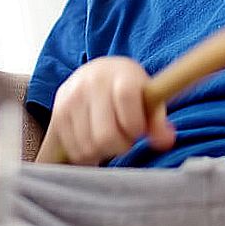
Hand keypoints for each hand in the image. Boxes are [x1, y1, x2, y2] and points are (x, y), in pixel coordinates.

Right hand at [37, 56, 172, 165]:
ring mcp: (71, 97)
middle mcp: (91, 82)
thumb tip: (166, 141)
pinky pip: (73, 148)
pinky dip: (87, 153)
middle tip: (125, 139)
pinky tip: (95, 141)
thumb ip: (158, 119)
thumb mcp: (148, 97)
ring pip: (88, 146)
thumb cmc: (129, 89)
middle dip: (120, 145)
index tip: (138, 130)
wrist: (99, 72)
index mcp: (120, 73)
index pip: (126, 98)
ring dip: (103, 151)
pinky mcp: (58, 113)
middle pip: (106, 134)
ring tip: (110, 138)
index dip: (135, 124)